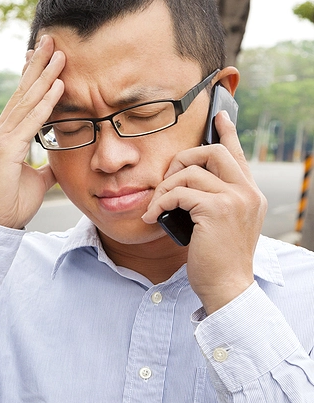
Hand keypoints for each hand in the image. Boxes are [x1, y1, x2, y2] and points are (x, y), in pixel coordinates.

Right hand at [0, 36, 64, 228]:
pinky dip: (46, 103)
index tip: (44, 56)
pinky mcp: (5, 150)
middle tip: (50, 40)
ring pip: (26, 101)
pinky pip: (30, 121)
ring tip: (59, 53)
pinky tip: (58, 86)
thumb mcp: (36, 179)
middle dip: (37, 65)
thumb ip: (46, 164)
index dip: (33, 77)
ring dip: (45, 76)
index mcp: (4, 137)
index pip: (20, 101)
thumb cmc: (10, 204)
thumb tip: (60, 157)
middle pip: (21, 92)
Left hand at [142, 112, 266, 312]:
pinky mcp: (217, 209)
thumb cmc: (216, 260)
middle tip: (165, 183)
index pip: (237, 154)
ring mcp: (235, 199)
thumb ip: (213, 201)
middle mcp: (247, 192)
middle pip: (211, 152)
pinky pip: (179, 192)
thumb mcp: (219, 225)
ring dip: (164, 187)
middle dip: (181, 161)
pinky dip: (160, 203)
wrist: (226, 286)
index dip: (227, 133)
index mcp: (250, 194)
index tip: (219, 116)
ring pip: (190, 171)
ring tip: (155, 207)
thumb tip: (187, 184)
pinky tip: (152, 217)